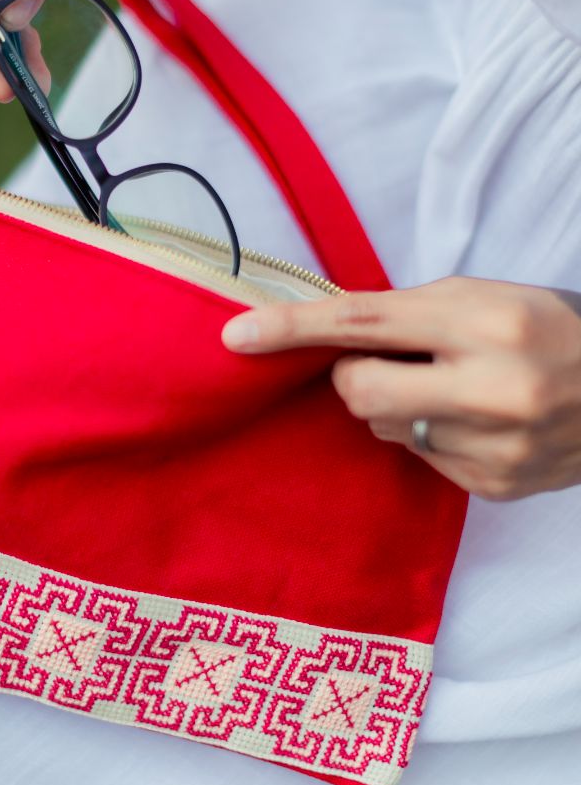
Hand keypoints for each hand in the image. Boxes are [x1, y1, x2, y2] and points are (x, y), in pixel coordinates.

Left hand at [221, 277, 580, 500]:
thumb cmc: (548, 329)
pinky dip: (429, 437)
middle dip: (355, 377)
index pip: (365, 321)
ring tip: (452, 392)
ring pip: (383, 430)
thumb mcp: (484, 298)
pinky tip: (472, 424)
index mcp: (486, 321)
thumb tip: (323, 338)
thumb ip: (406, 315)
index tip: (237, 336)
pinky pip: (418, 459)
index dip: (294, 328)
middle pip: (358, 391)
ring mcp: (496, 446)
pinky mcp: (495, 486)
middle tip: (390, 363)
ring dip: (398, 409)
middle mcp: (492, 386)